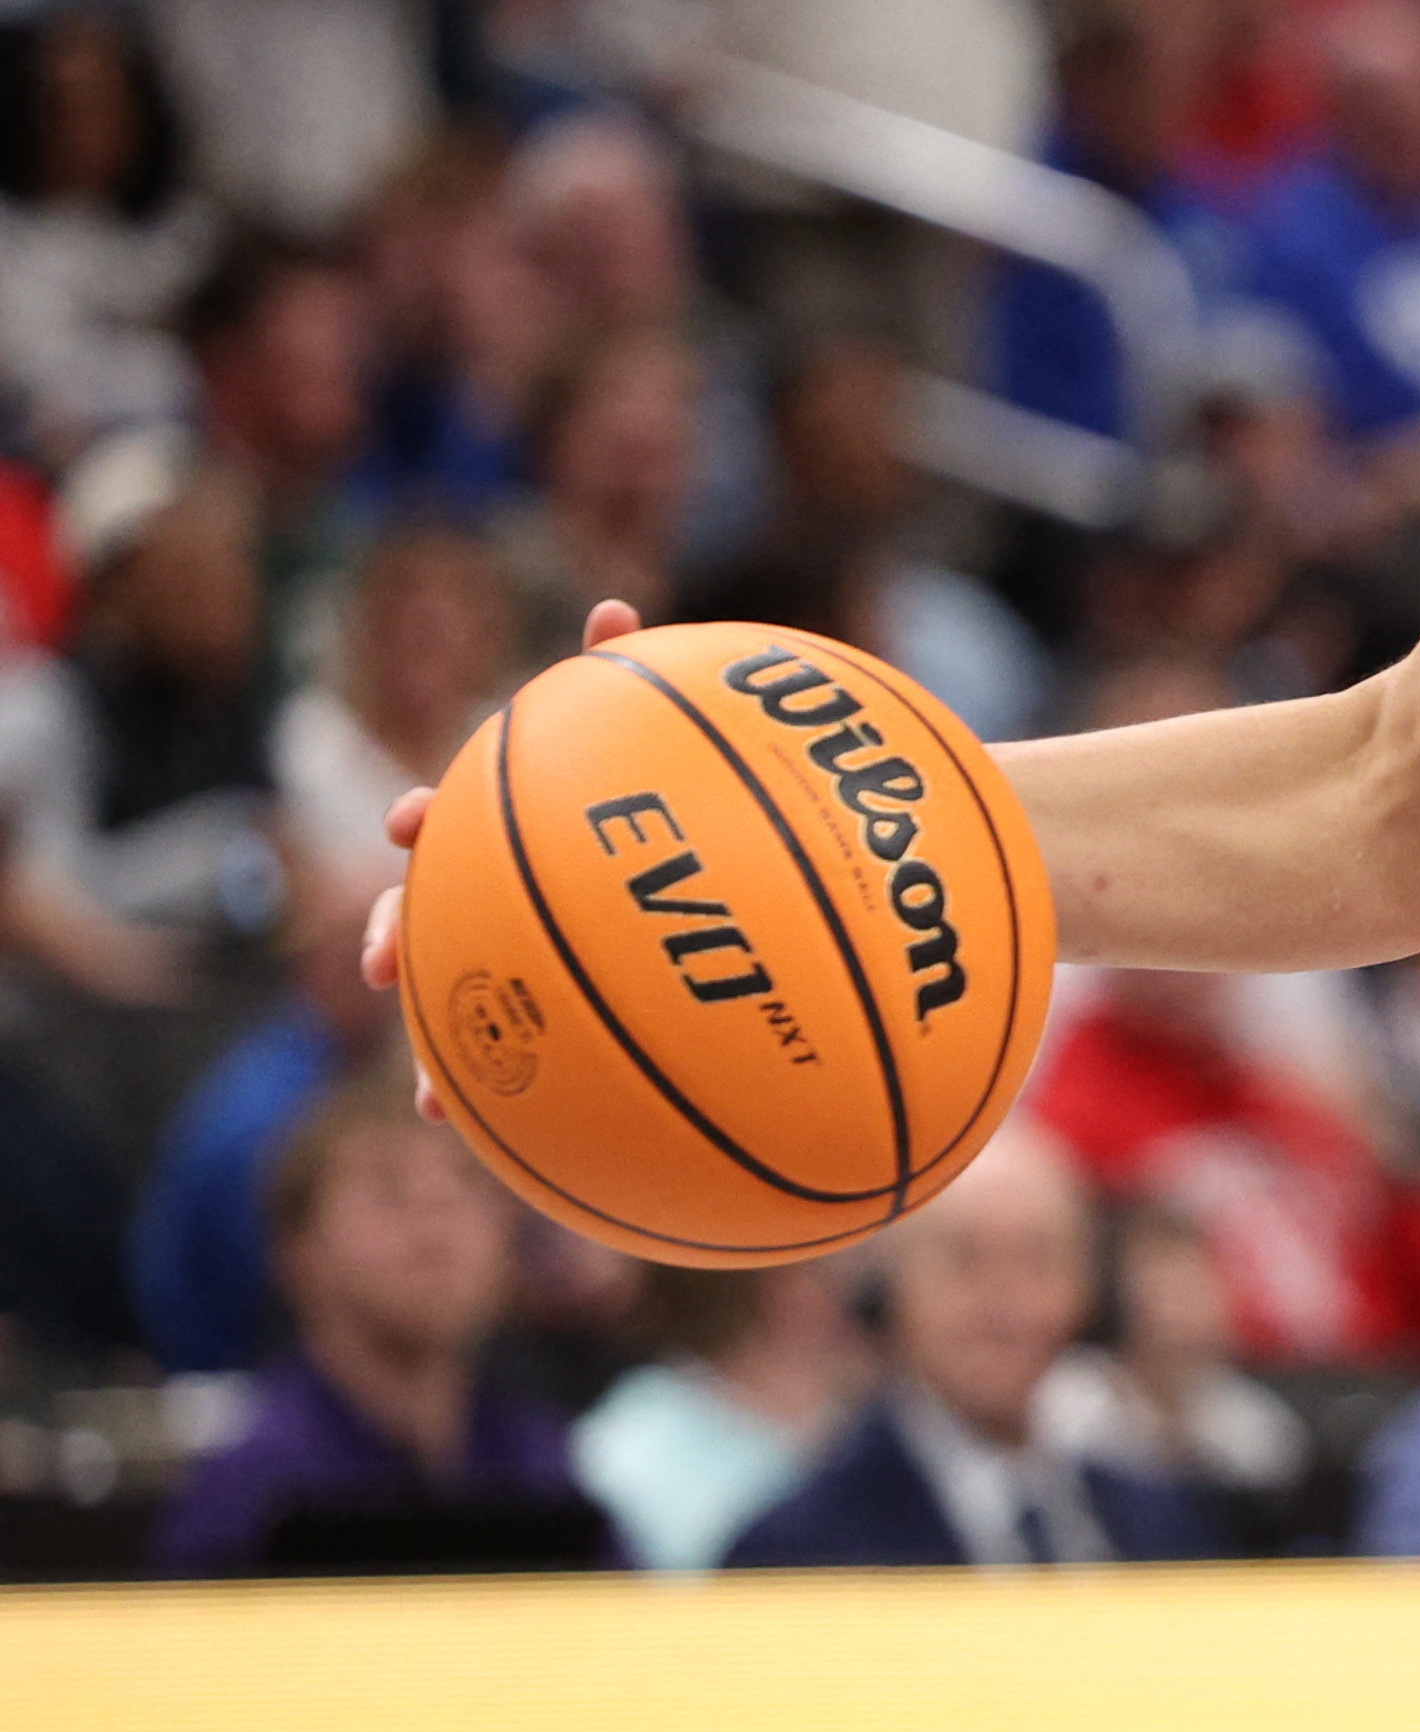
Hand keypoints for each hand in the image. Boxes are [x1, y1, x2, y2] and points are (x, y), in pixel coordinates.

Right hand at [367, 601, 641, 1106]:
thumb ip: (631, 682)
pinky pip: (505, 1057)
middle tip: (387, 961)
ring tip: (429, 1088)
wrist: (720, 902)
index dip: (426, 820)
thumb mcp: (664, 749)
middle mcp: (500, 888)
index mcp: (518, 829)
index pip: (455, 817)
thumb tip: (608, 604)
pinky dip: (474, 1091)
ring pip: (455, 993)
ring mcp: (512, 950)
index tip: (411, 827)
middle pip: (428, 909)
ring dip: (433, 1040)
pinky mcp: (544, 1012)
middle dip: (400, 933)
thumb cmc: (679, 807)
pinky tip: (462, 1126)